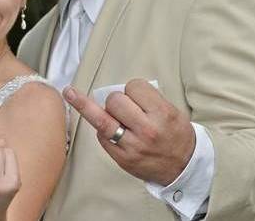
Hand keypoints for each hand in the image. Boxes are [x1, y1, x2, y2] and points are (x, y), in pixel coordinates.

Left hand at [63, 79, 195, 184]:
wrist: (183, 167)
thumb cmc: (175, 134)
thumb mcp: (171, 110)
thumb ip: (148, 99)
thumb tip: (118, 90)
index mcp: (162, 114)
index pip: (134, 86)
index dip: (132, 88)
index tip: (136, 94)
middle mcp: (146, 130)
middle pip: (114, 100)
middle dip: (116, 99)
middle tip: (123, 108)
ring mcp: (132, 146)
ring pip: (101, 118)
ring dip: (89, 106)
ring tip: (70, 93)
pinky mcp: (122, 159)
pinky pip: (101, 136)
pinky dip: (101, 129)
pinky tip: (108, 129)